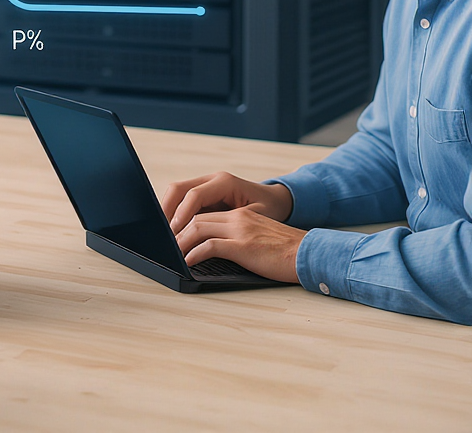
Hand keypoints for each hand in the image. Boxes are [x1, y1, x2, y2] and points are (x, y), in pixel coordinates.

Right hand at [161, 171, 293, 234]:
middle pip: (179, 188)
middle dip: (168, 210)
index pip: (194, 195)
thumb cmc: (270, 210)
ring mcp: (206, 184)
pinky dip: (175, 213)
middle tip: (164, 233)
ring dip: (168, 211)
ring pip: (176, 192)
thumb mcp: (256, 218)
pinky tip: (174, 229)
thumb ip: (233, 224)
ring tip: (166, 233)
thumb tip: (210, 238)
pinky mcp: (203, 193)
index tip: (175, 232)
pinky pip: (182, 199)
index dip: (182, 213)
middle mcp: (212, 179)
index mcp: (224, 182)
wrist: (279, 200)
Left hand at [175, 206, 303, 283]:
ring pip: (198, 228)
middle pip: (196, 217)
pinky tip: (187, 263)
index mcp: (240, 214)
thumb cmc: (286, 251)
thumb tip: (215, 247)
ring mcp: (240, 230)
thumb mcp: (258, 236)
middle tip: (165, 244)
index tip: (173, 234)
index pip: (204, 212)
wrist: (310, 253)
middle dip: (176, 230)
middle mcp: (237, 217)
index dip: (185, 222)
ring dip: (180, 242)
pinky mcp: (243, 246)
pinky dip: (193, 254)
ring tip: (171, 253)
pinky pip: (209, 247)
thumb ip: (239, 236)